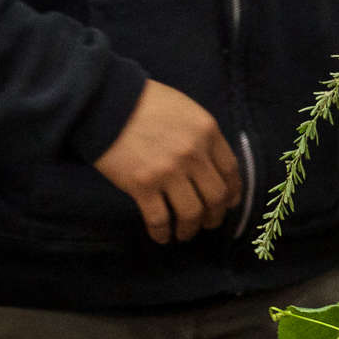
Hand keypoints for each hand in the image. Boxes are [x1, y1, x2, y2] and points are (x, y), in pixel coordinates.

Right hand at [93, 80, 242, 243]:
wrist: (105, 102)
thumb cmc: (145, 102)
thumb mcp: (186, 110)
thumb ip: (202, 135)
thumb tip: (212, 163)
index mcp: (207, 133)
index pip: (230, 171)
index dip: (233, 192)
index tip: (230, 203)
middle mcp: (193, 155)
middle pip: (215, 196)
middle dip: (215, 215)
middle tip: (209, 223)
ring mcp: (168, 172)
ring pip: (191, 212)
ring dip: (190, 229)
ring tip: (185, 233)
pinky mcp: (141, 186)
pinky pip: (159, 218)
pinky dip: (162, 232)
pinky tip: (161, 237)